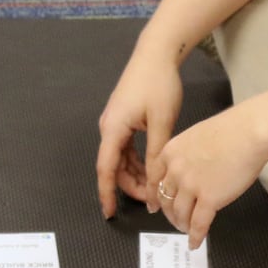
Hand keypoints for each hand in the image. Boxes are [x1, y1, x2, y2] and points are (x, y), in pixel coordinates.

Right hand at [95, 50, 182, 219]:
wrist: (157, 53)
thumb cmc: (159, 85)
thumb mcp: (161, 124)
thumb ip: (156, 157)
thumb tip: (155, 186)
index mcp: (113, 129)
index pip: (106, 169)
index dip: (107, 193)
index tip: (109, 214)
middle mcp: (109, 127)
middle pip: (113, 166)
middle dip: (130, 185)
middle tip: (152, 200)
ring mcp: (115, 122)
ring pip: (121, 158)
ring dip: (136, 173)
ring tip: (156, 185)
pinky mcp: (124, 118)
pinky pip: (126, 147)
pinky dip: (138, 160)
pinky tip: (153, 167)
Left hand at [151, 106, 265, 249]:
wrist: (249, 133)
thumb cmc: (230, 130)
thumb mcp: (195, 137)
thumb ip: (185, 155)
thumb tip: (187, 170)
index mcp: (170, 152)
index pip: (154, 179)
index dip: (153, 196)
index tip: (154, 206)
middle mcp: (175, 170)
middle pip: (165, 198)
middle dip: (169, 213)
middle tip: (174, 220)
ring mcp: (191, 186)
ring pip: (180, 213)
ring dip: (182, 224)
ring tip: (186, 230)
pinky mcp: (209, 199)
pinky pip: (198, 223)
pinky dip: (196, 236)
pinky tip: (195, 242)